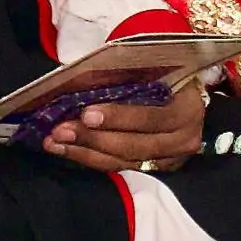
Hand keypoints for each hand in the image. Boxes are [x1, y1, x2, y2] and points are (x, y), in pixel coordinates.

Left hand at [43, 84, 204, 172]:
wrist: (183, 94)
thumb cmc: (163, 75)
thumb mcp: (153, 69)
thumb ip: (126, 76)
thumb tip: (83, 79)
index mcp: (187, 110)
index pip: (151, 117)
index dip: (118, 117)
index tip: (86, 113)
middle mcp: (183, 139)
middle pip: (134, 145)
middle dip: (92, 139)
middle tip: (60, 131)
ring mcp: (170, 160)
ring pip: (123, 162)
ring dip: (84, 152)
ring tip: (54, 142)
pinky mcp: (156, 170)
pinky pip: (120, 169)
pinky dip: (92, 159)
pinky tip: (68, 150)